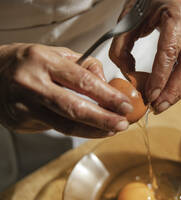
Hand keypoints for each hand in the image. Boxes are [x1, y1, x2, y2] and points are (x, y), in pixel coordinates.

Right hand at [0, 43, 133, 137]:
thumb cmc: (29, 62)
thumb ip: (85, 66)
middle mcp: (32, 83)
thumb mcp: (56, 53)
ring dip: (94, 130)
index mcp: (43, 61)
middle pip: (75, 108)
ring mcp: (24, 105)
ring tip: (113, 130)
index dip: (108, 96)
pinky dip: (79, 131)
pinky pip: (57, 128)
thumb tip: (109, 85)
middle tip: (123, 124)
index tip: (125, 105)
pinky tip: (93, 130)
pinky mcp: (21, 121)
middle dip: (104, 119)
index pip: (83, 81)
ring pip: (66, 125)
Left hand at [109, 0, 180, 112]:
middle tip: (158, 107)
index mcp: (177, 13)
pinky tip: (170, 93)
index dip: (160, 77)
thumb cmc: (146, 0)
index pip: (170, 52)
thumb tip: (129, 76)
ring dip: (179, 92)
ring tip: (162, 104)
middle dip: (173, 91)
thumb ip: (122, 47)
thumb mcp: (128, 18)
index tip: (150, 95)